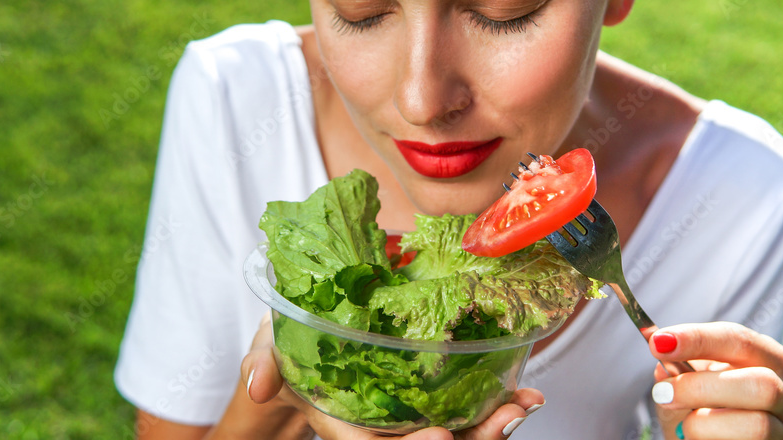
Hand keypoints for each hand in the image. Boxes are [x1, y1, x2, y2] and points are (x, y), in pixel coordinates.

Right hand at [241, 315, 545, 439]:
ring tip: (524, 405)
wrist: (294, 353)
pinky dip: (489, 405)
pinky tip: (520, 395)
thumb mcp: (265, 351)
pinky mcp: (418, 399)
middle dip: (470, 437)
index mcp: (341, 421)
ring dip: (490, 424)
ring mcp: (401, 416)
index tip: (443, 437)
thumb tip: (258, 383)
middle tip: (507, 418)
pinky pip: (457, 410)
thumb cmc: (282, 350)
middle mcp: (376, 425)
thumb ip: (262, 364)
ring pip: (450, 432)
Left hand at [648, 322, 782, 438]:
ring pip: (758, 425)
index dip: (697, 339)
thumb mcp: (687, 383)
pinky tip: (694, 438)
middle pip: (760, 383)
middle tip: (662, 393)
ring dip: (705, 424)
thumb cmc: (699, 409)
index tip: (658, 343)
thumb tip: (663, 347)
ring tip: (683, 426)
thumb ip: (677, 367)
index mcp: (768, 359)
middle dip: (701, 387)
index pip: (737, 339)